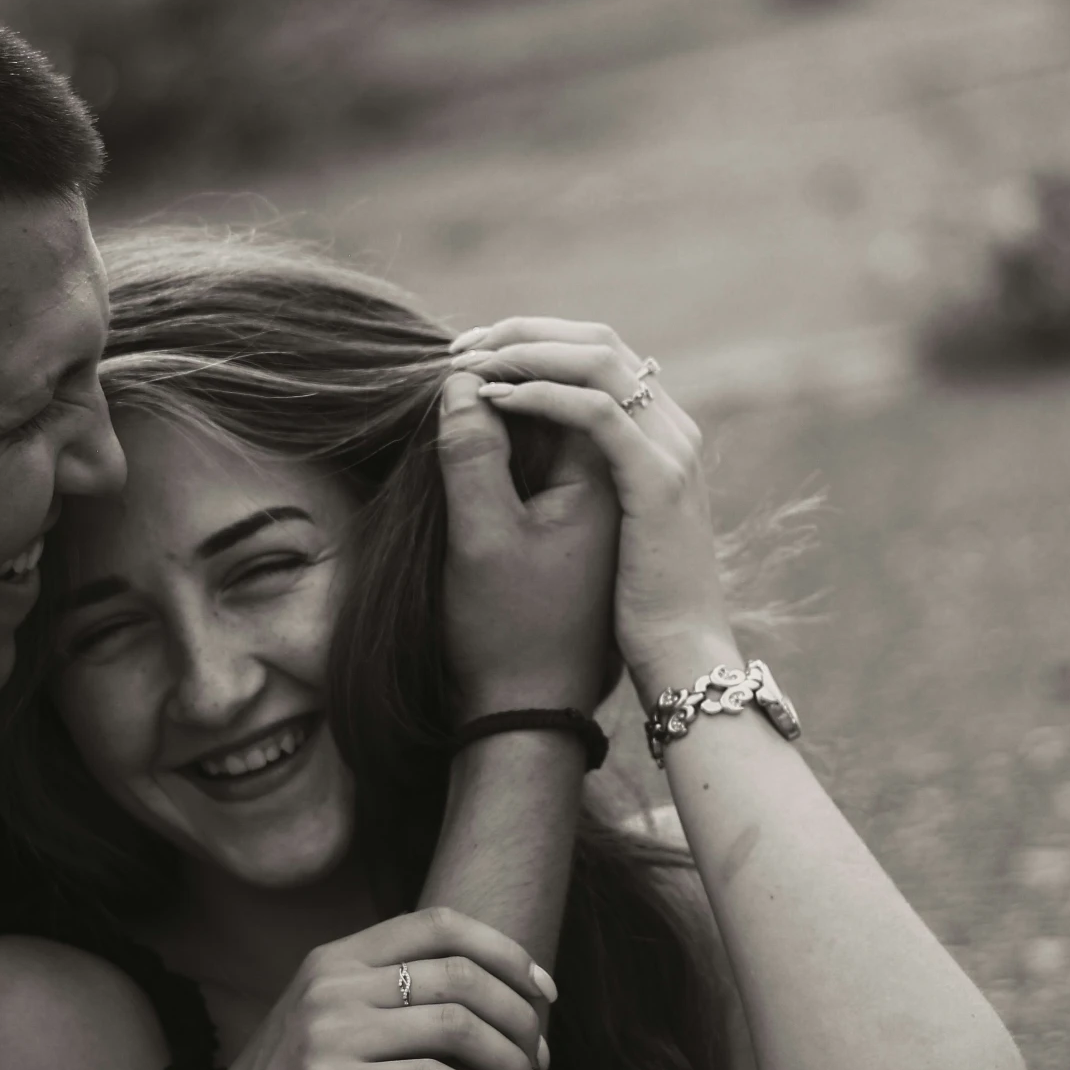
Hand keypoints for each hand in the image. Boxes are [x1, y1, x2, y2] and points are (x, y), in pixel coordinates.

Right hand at [151, 906, 555, 1069]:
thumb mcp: (333, 1017)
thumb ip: (389, 989)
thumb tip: (493, 986)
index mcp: (336, 956)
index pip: (441, 924)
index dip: (506, 951)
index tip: (546, 992)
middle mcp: (330, 983)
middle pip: (461, 977)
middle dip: (521, 1019)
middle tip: (544, 1061)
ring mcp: (325, 1033)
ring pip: (457, 1027)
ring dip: (510, 1063)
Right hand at [435, 368, 618, 719]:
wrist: (534, 708)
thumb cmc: (509, 631)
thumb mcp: (481, 538)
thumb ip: (472, 455)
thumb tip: (462, 382)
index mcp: (611, 479)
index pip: (576, 383)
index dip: (519, 361)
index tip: (457, 365)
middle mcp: (616, 482)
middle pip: (577, 389)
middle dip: (520, 366)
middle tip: (453, 367)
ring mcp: (599, 500)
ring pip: (561, 419)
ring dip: (514, 396)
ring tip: (458, 388)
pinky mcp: (576, 519)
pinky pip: (552, 453)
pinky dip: (517, 433)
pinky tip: (474, 434)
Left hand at [451, 319, 733, 697]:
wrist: (676, 655)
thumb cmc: (630, 601)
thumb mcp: (597, 522)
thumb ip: (582, 470)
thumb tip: (530, 427)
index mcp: (657, 431)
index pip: (595, 352)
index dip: (531, 339)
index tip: (470, 353)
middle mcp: (671, 428)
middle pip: (597, 339)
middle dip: (522, 332)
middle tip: (460, 345)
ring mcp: (670, 449)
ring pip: (598, 360)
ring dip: (526, 352)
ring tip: (469, 363)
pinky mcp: (658, 480)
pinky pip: (596, 412)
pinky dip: (542, 395)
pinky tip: (496, 400)